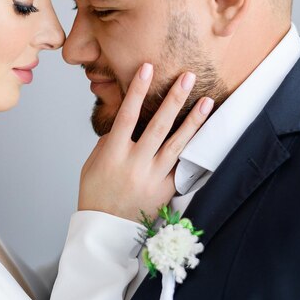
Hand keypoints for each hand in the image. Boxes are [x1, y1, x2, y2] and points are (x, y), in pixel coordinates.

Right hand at [78, 63, 213, 221]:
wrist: (106, 230)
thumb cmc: (95, 194)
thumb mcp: (93, 165)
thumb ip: (109, 142)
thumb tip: (125, 124)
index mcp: (112, 155)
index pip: (126, 115)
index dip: (137, 90)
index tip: (147, 69)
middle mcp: (134, 164)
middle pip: (158, 126)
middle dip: (173, 99)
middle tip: (187, 77)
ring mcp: (152, 178)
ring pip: (176, 145)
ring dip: (193, 122)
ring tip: (206, 101)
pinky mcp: (165, 190)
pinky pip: (182, 166)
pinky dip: (193, 149)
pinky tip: (206, 134)